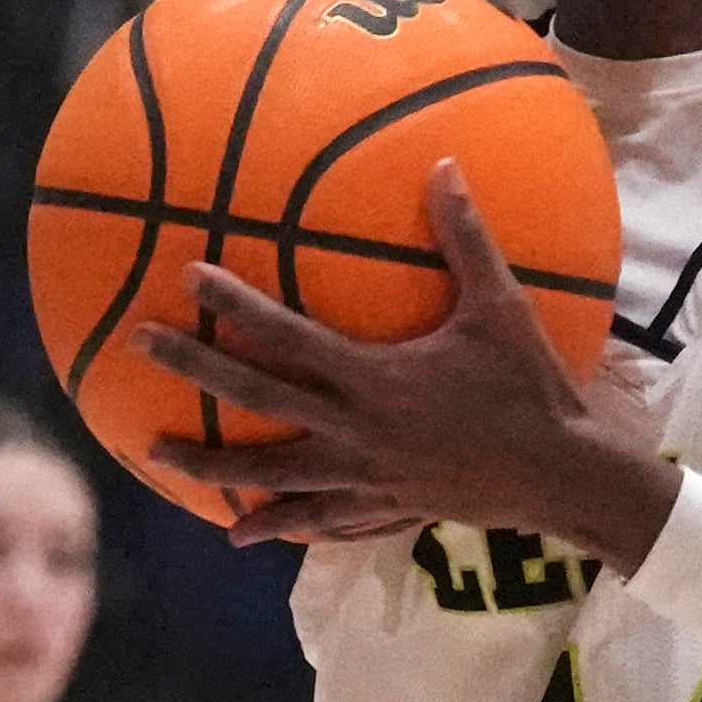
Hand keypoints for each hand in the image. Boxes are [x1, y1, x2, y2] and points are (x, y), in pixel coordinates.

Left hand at [128, 161, 682, 566]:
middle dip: (194, 369)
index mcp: (374, 379)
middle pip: (255, 398)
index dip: (235, 305)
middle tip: (142, 343)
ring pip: (268, 473)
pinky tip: (238, 536)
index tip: (189, 276)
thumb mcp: (501, 308)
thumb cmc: (530, 389)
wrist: (560, 476)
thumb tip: (444, 165)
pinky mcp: (376, 508)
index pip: (287, 336)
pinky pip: (314, 518)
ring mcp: (360, 476)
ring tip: (155, 451)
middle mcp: (354, 431)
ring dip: (208, 463)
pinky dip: (275, 525)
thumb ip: (466, 238)